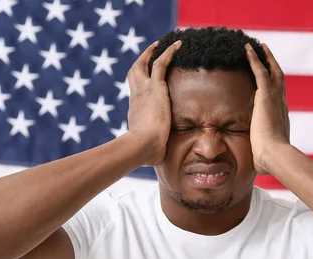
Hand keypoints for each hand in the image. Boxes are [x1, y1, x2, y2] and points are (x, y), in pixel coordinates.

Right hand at [126, 40, 181, 165]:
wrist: (142, 146)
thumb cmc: (145, 153)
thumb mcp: (151, 150)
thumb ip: (156, 150)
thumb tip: (161, 162)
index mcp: (135, 111)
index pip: (136, 93)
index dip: (140, 85)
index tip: (146, 82)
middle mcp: (136, 96)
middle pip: (134, 72)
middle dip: (141, 61)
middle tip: (149, 53)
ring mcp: (144, 90)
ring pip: (145, 63)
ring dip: (153, 52)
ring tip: (163, 43)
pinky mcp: (156, 87)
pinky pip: (161, 62)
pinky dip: (169, 52)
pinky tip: (178, 44)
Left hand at [245, 43, 290, 174]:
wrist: (275, 156)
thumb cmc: (270, 161)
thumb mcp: (264, 156)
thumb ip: (261, 157)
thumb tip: (257, 169)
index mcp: (280, 118)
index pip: (278, 97)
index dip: (274, 87)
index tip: (270, 80)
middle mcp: (281, 104)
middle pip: (279, 79)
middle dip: (273, 65)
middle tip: (267, 54)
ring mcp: (275, 99)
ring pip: (272, 71)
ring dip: (265, 57)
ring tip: (258, 46)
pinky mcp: (266, 96)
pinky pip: (260, 71)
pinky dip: (255, 58)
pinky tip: (247, 49)